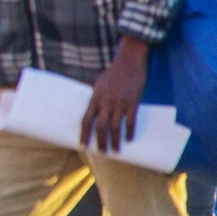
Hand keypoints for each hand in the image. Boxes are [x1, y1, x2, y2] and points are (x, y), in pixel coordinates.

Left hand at [81, 37, 150, 153]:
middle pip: (101, 127)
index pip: (86, 120)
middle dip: (101, 142)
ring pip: (115, 126)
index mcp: (95, 98)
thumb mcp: (99, 84)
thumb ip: (96, 98)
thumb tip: (91, 112)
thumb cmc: (113, 74)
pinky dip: (129, 132)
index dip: (84, 134)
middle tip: (102, 153)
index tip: (83, 145)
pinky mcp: (133, 102)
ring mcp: (120, 102)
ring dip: (115, 141)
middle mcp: (106, 101)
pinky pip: (131, 121)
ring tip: (116, 151)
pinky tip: (129, 140)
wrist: (129, 62)